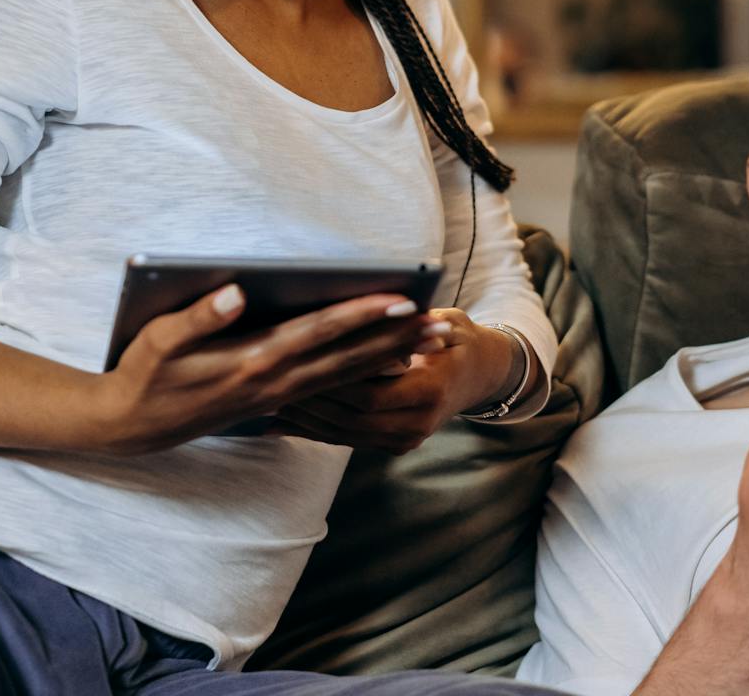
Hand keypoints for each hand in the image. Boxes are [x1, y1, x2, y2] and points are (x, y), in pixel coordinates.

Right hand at [92, 285, 433, 454]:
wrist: (132, 427)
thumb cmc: (144, 375)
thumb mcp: (160, 340)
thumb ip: (200, 316)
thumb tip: (237, 293)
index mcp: (253, 360)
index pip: (319, 333)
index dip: (362, 316)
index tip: (401, 301)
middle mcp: (276, 381)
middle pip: (349, 357)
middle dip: (398, 340)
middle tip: (445, 327)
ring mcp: (280, 396)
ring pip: (349, 375)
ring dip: (393, 356)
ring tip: (433, 342)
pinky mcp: (278, 402)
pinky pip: (334, 389)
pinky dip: (367, 375)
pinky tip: (393, 365)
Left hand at [270, 309, 519, 453]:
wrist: (481, 374)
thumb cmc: (458, 337)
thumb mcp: (445, 320)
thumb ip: (412, 321)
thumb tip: (384, 304)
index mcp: (431, 389)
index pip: (370, 391)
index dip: (330, 382)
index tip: (295, 365)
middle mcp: (419, 422)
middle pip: (351, 417)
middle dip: (309, 402)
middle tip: (269, 383)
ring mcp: (406, 439)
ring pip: (344, 434)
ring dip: (305, 419)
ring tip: (267, 400)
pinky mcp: (394, 445)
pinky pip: (346, 441)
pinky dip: (313, 431)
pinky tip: (280, 423)